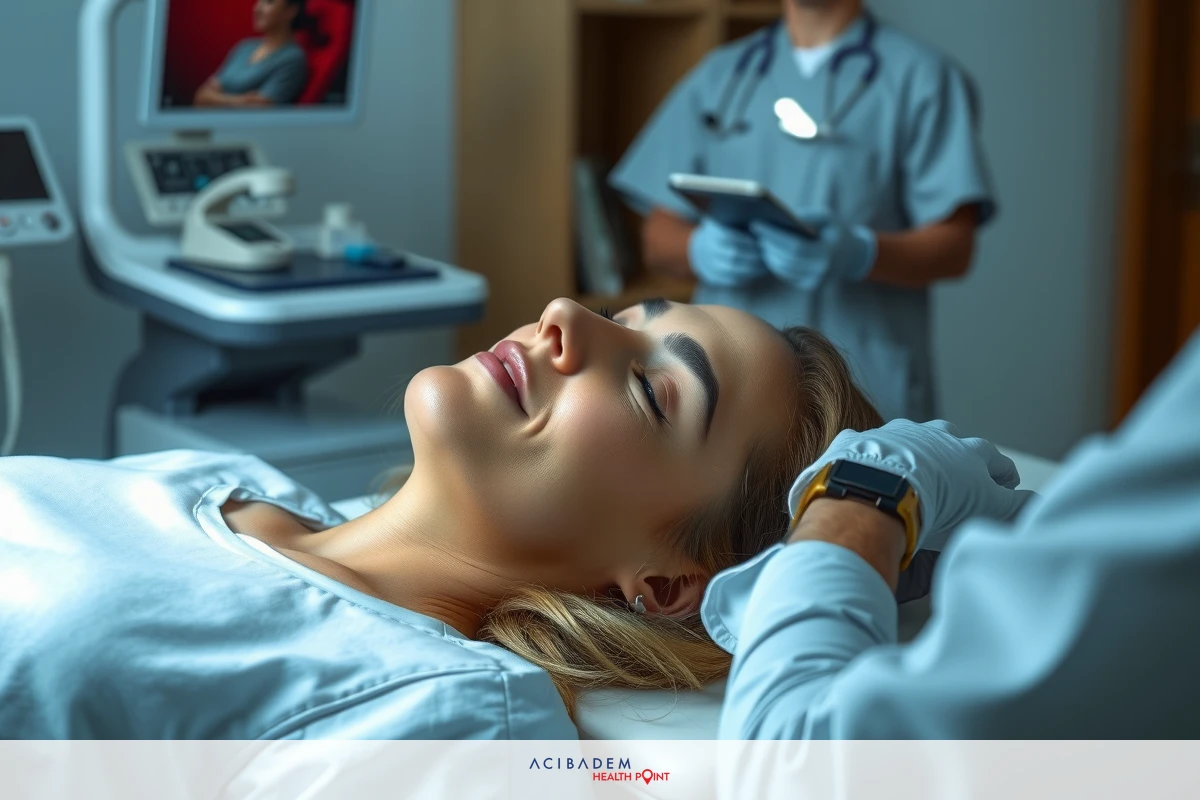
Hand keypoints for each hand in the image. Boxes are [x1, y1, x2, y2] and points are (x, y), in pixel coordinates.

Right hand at [687, 219, 768, 287]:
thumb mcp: (726, 221)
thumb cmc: (723, 231)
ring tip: (766, 266)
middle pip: (733, 255)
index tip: (763, 241)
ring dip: (753, 269)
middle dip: (753, 256)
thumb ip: (740, 220)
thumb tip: (762, 223)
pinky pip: (731, 280)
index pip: (730, 237)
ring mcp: (708, 265)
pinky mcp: (712, 277)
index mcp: (711, 233)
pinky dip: (747, 277)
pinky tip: (758, 273)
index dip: (748, 240)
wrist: (700, 248)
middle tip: (768, 255)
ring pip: (733, 270)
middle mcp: (707, 250)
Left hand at [750, 214, 875, 290]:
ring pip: (782, 270)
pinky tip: (766, 250)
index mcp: (828, 252)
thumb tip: (780, 216)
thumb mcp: (827, 217)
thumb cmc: (835, 231)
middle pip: (785, 260)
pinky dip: (773, 263)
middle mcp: (821, 271)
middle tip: (752, 232)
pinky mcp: (807, 287)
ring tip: (758, 240)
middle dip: (767, 245)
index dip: (773, 236)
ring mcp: (814, 282)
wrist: (852, 256)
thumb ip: (806, 216)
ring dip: (767, 255)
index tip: (755, 224)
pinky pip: (785, 275)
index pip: (795, 246)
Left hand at [788, 420, 1036, 599]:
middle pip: (955, 440)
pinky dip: (870, 456)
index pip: (996, 461)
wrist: (882, 489)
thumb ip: (1014, 506)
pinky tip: (867, 468)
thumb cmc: (939, 503)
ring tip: (916, 467)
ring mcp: (896, 434)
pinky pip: (868, 445)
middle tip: (961, 472)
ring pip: (912, 437)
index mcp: (969, 452)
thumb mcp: (986, 509)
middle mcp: (935, 436)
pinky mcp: (862, 441)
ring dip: (917, 450)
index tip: (1007, 483)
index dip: (1003, 476)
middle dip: (960, 455)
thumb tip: (1037, 504)